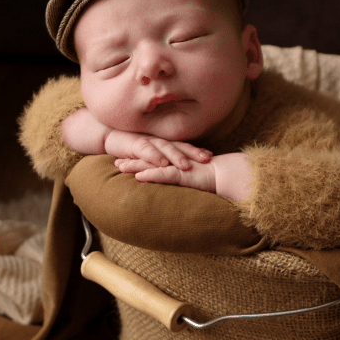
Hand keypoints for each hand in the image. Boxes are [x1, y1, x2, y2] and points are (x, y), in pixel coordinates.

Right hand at [105, 130, 211, 170]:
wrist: (107, 135)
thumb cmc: (130, 145)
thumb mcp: (149, 151)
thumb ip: (162, 156)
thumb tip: (180, 167)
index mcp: (162, 141)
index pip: (182, 145)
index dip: (196, 150)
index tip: (211, 156)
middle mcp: (157, 139)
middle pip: (178, 145)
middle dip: (193, 152)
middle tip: (208, 159)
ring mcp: (145, 140)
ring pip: (164, 148)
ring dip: (176, 156)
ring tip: (187, 165)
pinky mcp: (132, 144)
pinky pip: (145, 150)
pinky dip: (154, 156)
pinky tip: (162, 163)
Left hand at [114, 152, 253, 200]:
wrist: (224, 175)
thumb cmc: (209, 177)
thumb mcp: (190, 177)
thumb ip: (179, 177)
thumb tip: (172, 182)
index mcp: (174, 161)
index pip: (152, 157)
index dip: (137, 157)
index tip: (123, 158)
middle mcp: (173, 161)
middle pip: (147, 158)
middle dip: (130, 159)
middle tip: (114, 161)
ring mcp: (176, 166)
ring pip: (151, 164)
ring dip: (134, 165)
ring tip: (119, 166)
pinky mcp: (181, 174)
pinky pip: (163, 174)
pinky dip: (150, 174)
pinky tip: (138, 177)